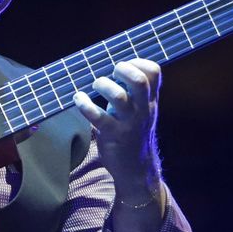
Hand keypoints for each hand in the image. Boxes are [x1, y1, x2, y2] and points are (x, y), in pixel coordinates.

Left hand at [72, 59, 163, 198]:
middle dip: (123, 69)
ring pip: (119, 97)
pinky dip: (85, 105)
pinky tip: (78, 99)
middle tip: (111, 73)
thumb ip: (134, 93)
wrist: (137, 169)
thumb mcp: (139, 111)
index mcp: (150, 101)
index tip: (125, 64)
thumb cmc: (133, 134)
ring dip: (103, 85)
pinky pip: (98, 117)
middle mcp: (142, 110)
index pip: (154, 72)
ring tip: (94, 86)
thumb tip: (116, 67)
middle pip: (140, 81)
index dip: (138, 62)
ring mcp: (129, 123)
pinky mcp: (114, 136)